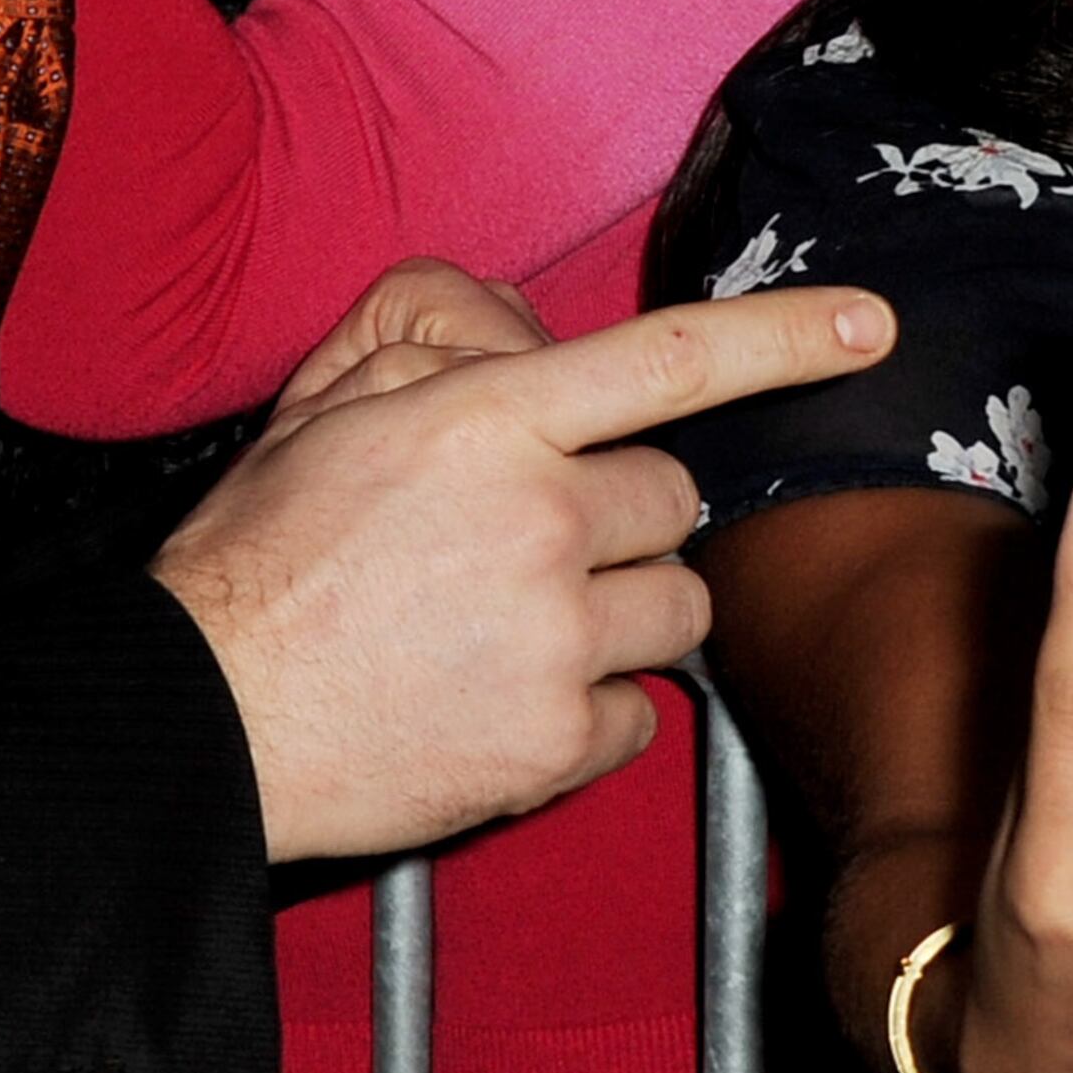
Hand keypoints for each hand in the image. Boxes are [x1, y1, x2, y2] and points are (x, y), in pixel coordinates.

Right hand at [151, 284, 895, 863]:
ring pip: (678, 609)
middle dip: (622, 518)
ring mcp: (554, 638)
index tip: (873, 327)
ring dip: (623, 614)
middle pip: (675, 502)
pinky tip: (502, 699)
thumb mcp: (324, 401)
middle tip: (524, 546)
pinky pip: (640, 716)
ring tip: (514, 626)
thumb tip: (538, 336)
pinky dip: (590, 713)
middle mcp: (539, 521)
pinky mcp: (552, 745)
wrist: (199, 717)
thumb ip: (443, 340)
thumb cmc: (257, 556)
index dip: (789, 336)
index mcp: (486, 421)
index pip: (675, 360)